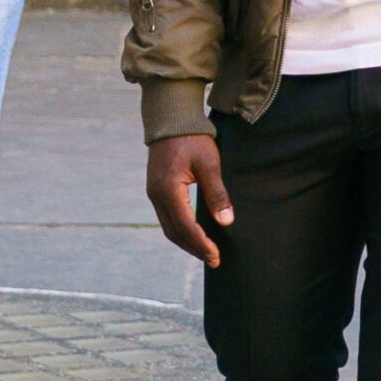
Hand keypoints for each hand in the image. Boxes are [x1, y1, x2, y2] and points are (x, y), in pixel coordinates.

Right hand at [147, 133, 230, 267]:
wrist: (171, 119)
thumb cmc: (192, 138)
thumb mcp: (209, 164)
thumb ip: (217, 193)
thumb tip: (226, 221)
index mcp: (169, 189)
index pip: (186, 226)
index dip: (202, 243)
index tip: (216, 256)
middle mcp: (157, 195)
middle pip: (175, 232)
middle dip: (194, 248)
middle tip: (214, 260)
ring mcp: (154, 193)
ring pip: (169, 227)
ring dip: (187, 242)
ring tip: (205, 252)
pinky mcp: (156, 190)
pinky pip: (166, 218)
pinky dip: (180, 231)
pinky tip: (193, 234)